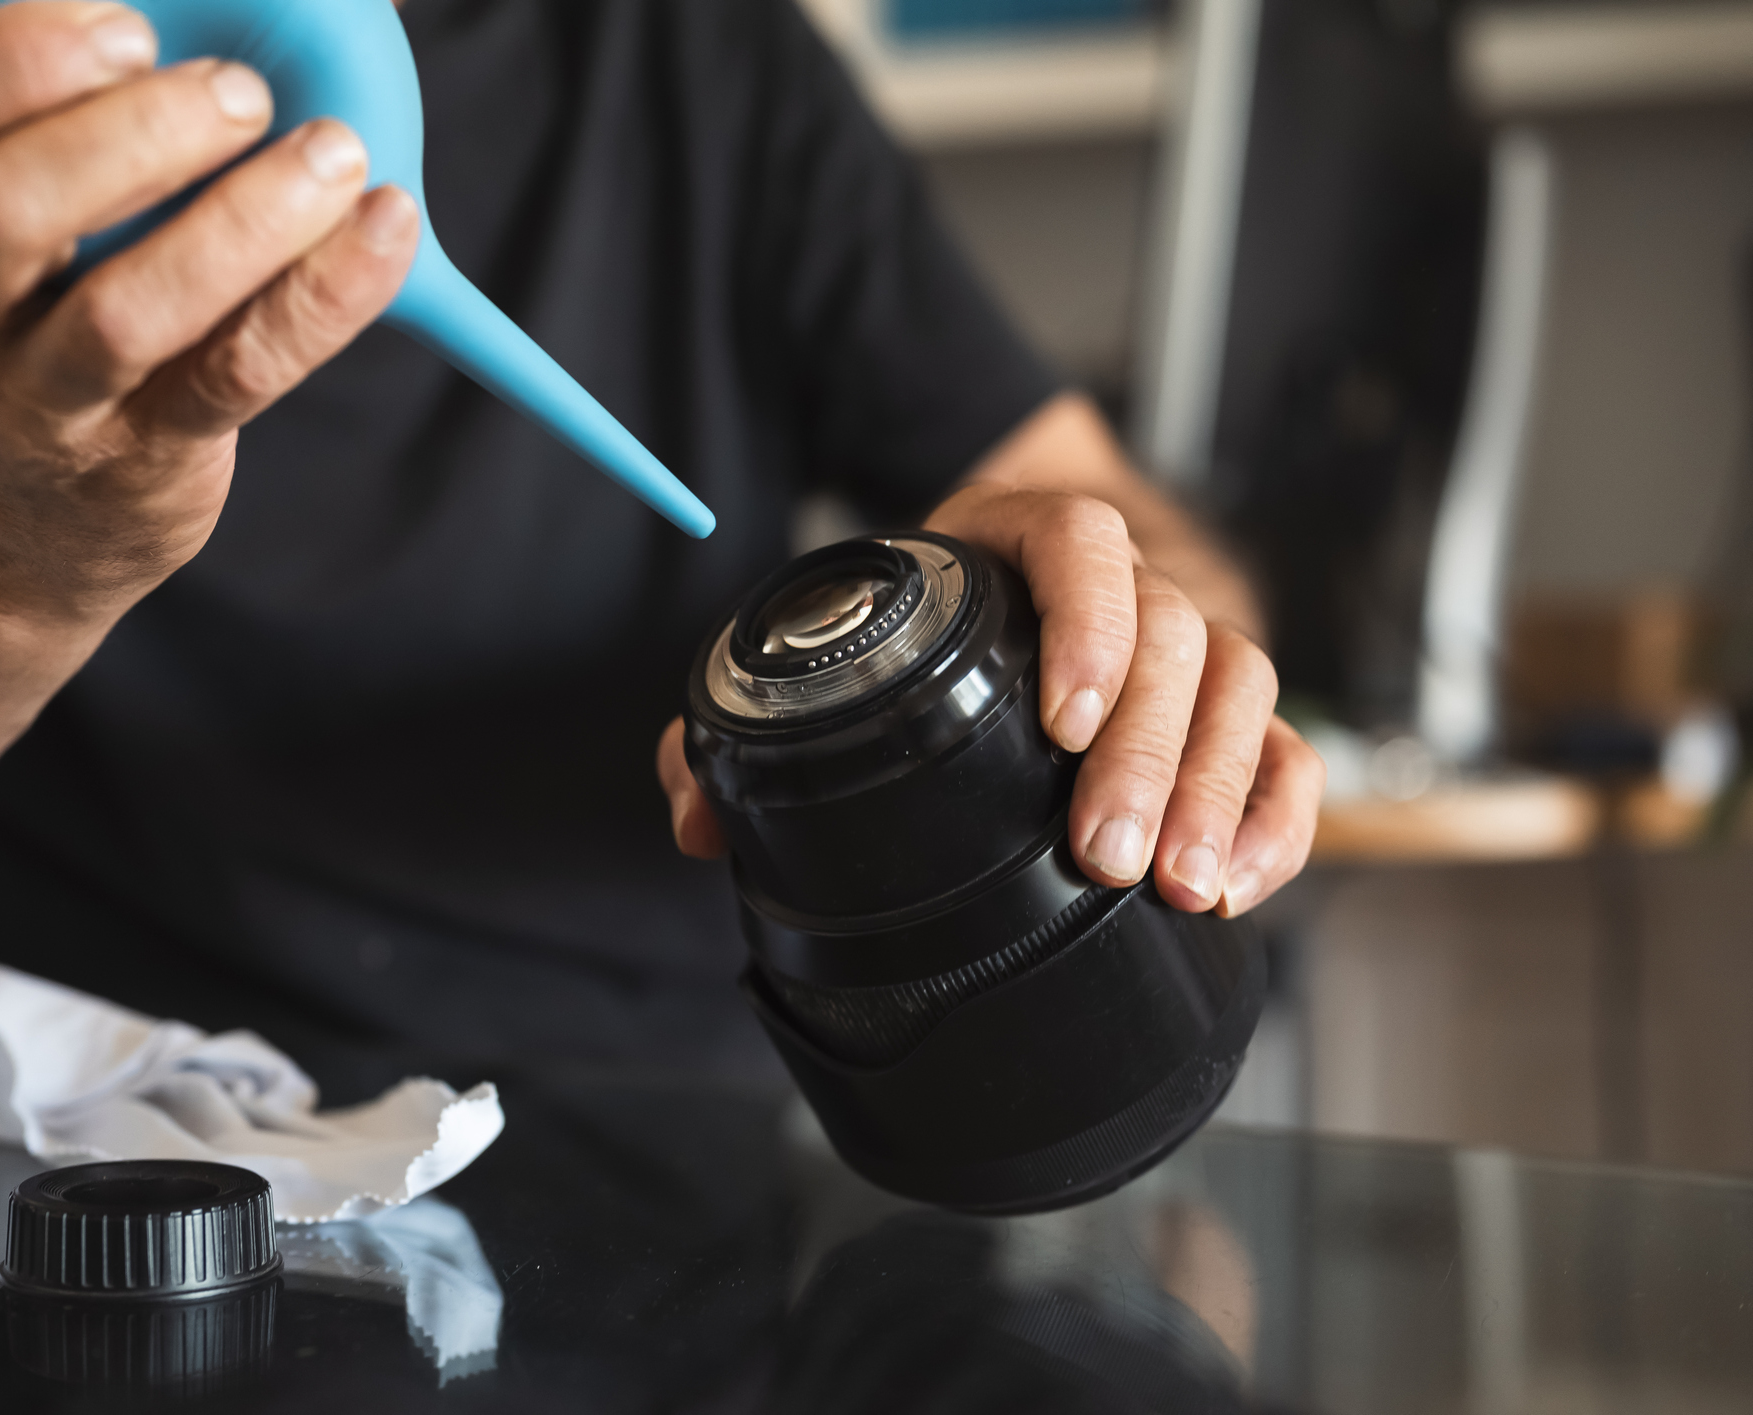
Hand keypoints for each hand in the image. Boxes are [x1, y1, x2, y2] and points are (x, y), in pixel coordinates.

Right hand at [0, 1, 418, 617]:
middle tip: (238, 89)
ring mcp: (35, 407)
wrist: (27, 524)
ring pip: (123, 313)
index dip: (4, 60)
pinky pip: (240, 370)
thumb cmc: (33, 319)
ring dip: (240, 220)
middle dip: (127, 133)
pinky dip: (324, 294)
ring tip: (332, 155)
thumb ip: (66, 118)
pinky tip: (384, 228)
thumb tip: (260, 8)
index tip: (123, 22)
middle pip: (0, 213)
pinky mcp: (145, 458)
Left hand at [656, 485, 1323, 916]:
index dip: (1086, 622)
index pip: (1079, 543)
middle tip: (1107, 853)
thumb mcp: (828, 656)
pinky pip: (1283, 747)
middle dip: (1149, 752)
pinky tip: (1241, 882)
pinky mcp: (1224, 709)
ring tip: (1182, 887)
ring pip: (1242, 687)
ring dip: (1218, 791)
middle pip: (1175, 633)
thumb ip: (740, 726)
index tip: (1063, 717)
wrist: (988, 598)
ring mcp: (1186, 639)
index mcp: (1012, 540)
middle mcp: (1120, 579)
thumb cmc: (905, 634)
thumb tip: (697, 819)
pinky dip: (1278, 814)